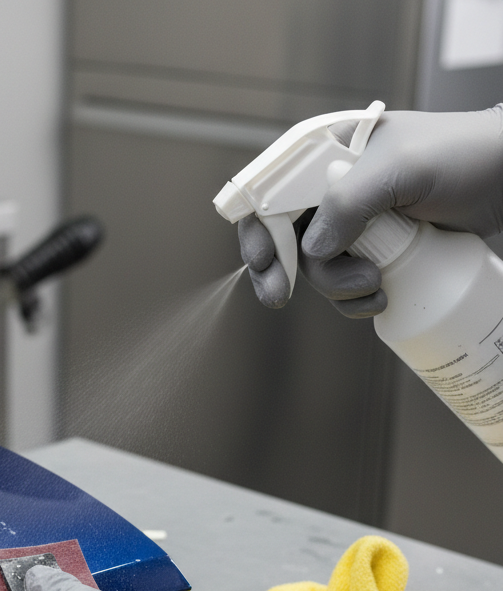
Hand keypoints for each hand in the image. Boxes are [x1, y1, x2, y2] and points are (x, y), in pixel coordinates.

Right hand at [240, 106, 502, 317]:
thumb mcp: (403, 168)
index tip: (264, 262)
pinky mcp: (376, 253)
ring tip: (376, 284)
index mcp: (328, 155)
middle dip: (281, 270)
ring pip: (315, 269)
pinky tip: (382, 297)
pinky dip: (354, 300)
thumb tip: (310, 250)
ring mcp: (355, 225)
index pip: (270, 192)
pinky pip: (344, 286)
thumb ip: (348, 202)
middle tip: (279, 297)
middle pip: (282, 238)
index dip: (257, 229)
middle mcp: (333, 190)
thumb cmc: (468, 156)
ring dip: (335, 288)